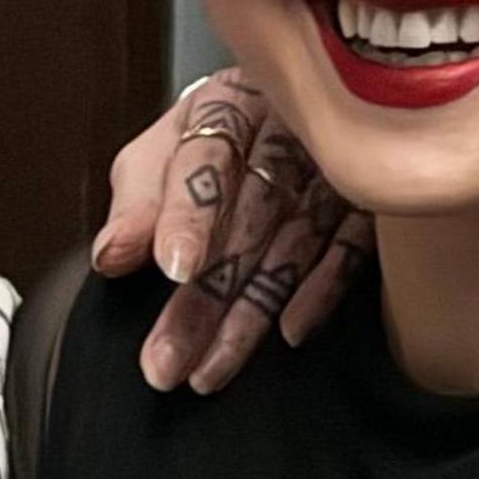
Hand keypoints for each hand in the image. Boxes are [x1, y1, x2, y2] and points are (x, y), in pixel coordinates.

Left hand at [91, 71, 371, 393]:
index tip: (172, 268)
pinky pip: (349, 251)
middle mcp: (286, 133)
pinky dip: (322, 292)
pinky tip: (291, 334)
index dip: (190, 215)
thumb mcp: (161, 156)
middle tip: (170, 360)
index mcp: (228, 108)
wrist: (285, 112)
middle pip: (246, 218)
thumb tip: (111, 256)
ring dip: (252, 313)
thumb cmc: (212, 141)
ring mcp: (333, 168)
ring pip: (292, 245)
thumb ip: (135, 205)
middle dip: (207, 295)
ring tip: (210, 369)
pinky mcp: (367, 203)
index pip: (206, 161)